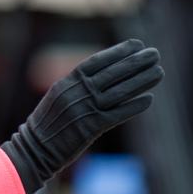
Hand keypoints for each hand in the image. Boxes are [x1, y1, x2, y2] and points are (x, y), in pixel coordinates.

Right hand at [2, 39, 163, 193]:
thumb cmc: (46, 123)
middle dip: (135, 62)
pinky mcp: (90, 128)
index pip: (96, 61)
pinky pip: (117, 114)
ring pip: (119, 92)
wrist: (34, 149)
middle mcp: (76, 93)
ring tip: (158, 72)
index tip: (136, 44)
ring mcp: (84, 110)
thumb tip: (101, 76)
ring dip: (141, 81)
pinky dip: (134, 106)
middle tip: (154, 54)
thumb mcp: (57, 97)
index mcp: (66, 82)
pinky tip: (148, 99)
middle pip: (112, 74)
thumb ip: (77, 86)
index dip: (118, 52)